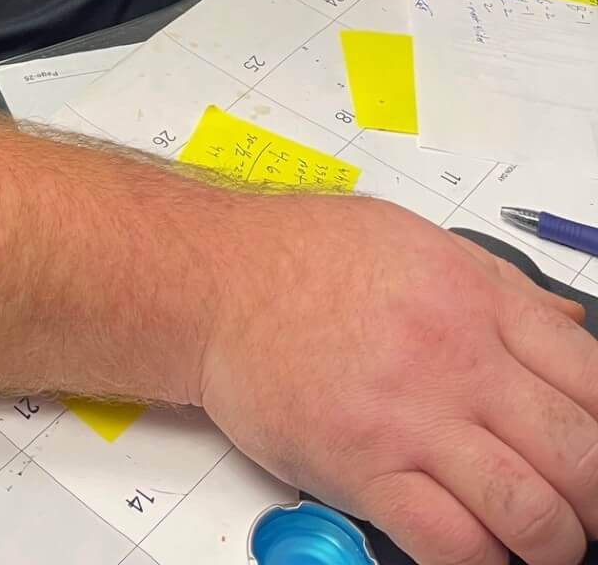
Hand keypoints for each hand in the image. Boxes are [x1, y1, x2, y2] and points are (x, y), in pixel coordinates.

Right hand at [201, 194, 597, 563]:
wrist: (214, 277)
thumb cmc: (301, 254)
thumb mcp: (414, 242)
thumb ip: (499, 285)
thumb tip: (570, 327)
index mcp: (476, 298)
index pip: (595, 381)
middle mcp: (455, 359)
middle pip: (580, 456)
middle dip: (594, 499)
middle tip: (580, 508)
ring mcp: (411, 418)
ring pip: (531, 514)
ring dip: (552, 543)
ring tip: (540, 542)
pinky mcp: (364, 469)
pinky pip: (453, 543)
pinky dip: (483, 562)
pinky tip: (479, 550)